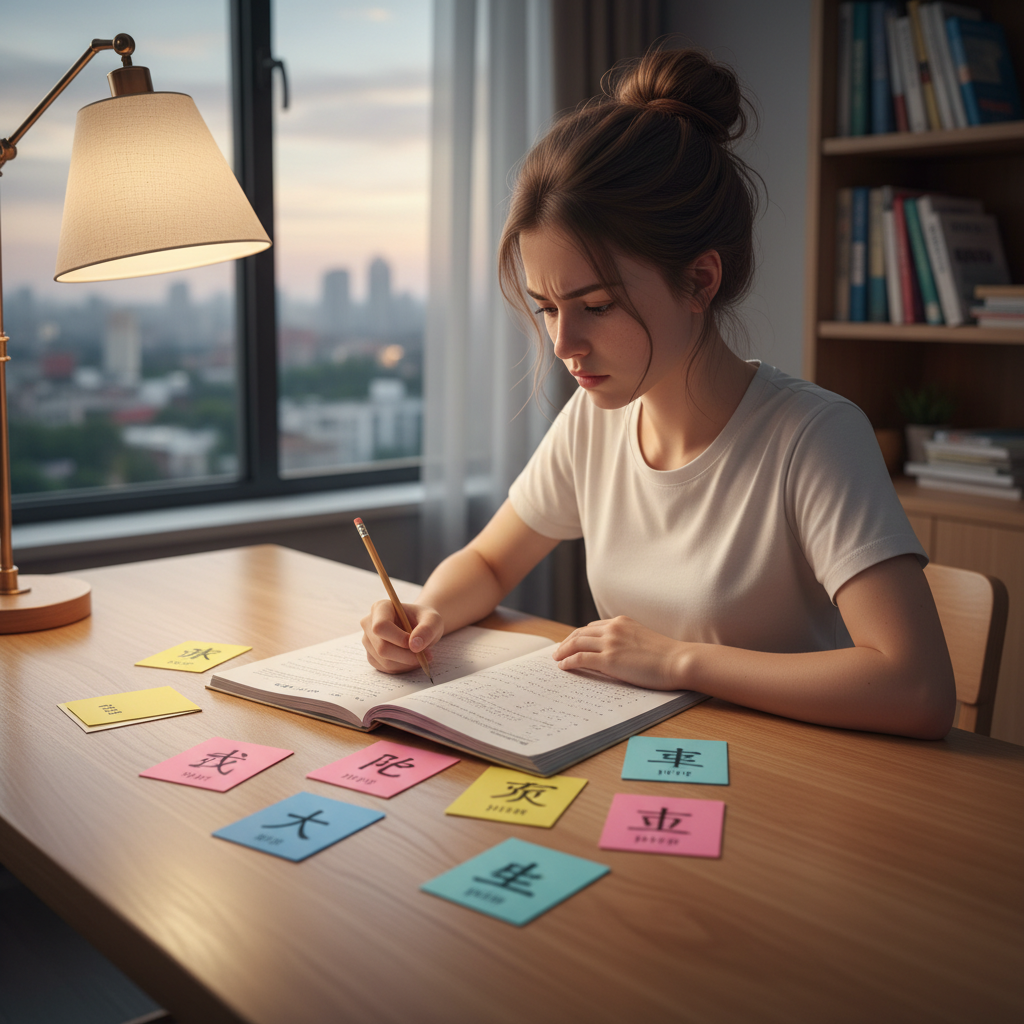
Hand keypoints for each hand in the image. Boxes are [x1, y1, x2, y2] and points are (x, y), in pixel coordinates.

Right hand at [360, 600, 443, 673]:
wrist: (419, 627)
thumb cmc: (424, 620)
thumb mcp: (433, 620)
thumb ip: (427, 629)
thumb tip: (414, 646)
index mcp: (381, 608)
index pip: (380, 626)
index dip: (398, 638)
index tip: (416, 643)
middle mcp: (369, 623)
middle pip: (382, 647)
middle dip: (407, 655)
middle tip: (427, 655)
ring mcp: (368, 641)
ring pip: (384, 661)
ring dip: (407, 663)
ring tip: (422, 656)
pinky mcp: (372, 655)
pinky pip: (385, 668)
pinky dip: (402, 667)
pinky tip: (412, 659)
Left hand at [553, 615, 688, 690]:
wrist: (678, 661)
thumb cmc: (666, 655)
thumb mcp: (642, 638)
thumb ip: (626, 639)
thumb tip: (615, 651)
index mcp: (621, 622)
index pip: (592, 627)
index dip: (578, 636)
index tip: (571, 642)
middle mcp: (613, 628)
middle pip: (580, 633)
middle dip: (566, 642)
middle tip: (558, 651)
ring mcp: (610, 643)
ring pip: (576, 644)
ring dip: (563, 651)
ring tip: (556, 659)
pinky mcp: (609, 660)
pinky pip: (580, 658)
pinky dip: (568, 661)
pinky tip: (563, 666)